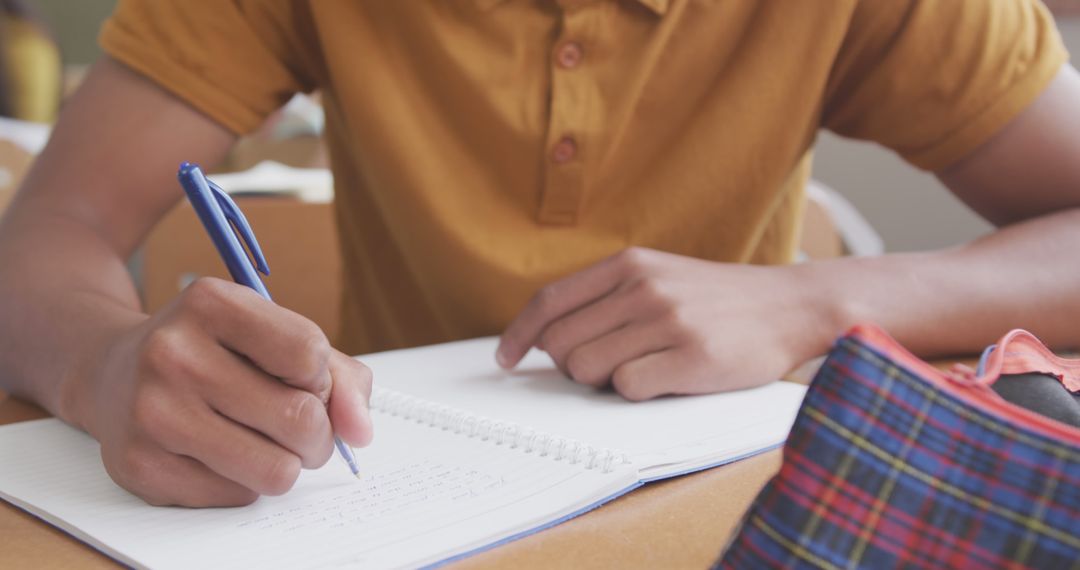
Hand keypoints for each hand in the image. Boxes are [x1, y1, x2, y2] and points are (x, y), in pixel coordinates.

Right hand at [71, 278, 373, 506]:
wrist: (114, 372)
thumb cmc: (216, 352)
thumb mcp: (275, 334)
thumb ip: (339, 375)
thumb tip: (360, 431)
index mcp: (211, 303)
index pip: (310, 355)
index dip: (322, 378)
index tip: (304, 379)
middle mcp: (173, 352)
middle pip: (301, 418)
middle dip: (317, 432)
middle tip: (300, 426)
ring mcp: (152, 411)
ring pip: (276, 470)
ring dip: (288, 463)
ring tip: (269, 442)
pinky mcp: (140, 465)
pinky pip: (238, 496)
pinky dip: (245, 482)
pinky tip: (221, 453)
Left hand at [497, 248, 834, 399]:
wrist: (792, 306)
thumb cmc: (718, 300)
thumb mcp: (660, 276)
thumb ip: (607, 296)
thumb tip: (546, 338)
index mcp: (630, 264)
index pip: (549, 301)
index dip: (520, 335)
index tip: (506, 360)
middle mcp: (644, 287)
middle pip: (562, 344)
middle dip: (572, 366)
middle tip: (608, 366)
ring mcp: (668, 320)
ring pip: (588, 369)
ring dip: (606, 381)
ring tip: (643, 368)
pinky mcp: (692, 357)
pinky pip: (628, 389)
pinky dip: (639, 392)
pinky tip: (667, 379)